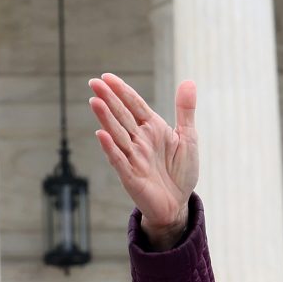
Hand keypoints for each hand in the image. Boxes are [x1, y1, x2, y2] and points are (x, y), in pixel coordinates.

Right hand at [87, 74, 198, 245]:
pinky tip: (101, 134)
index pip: (134, 105)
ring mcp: (133, 157)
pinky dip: (110, 148)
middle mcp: (139, 140)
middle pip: (122, 116)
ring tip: (94, 101)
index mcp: (152, 128)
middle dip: (108, 99)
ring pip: (117, 134)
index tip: (107, 77)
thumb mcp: (188, 137)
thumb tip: (189, 81)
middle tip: (93, 82)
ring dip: (106, 118)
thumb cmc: (180, 171)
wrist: (177, 204)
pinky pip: (119, 160)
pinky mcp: (130, 176)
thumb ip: (185, 110)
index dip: (122, 91)